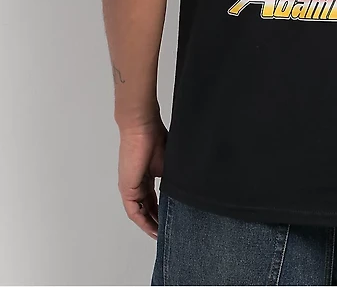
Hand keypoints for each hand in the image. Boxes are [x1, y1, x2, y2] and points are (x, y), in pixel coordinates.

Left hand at [118, 118, 166, 238]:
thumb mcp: (168, 163)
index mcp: (147, 177)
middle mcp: (137, 183)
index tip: (171, 221)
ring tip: (161, 234)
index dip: (162, 212)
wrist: (142, 127)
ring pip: (140, 212)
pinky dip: (143, 221)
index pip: (154, 200)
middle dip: (157, 221)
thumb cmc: (155, 137)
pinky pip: (134, 210)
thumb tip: (183, 191)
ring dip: (150, 224)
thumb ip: (171, 179)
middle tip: (167, 232)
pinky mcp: (127, 187)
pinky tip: (152, 228)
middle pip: (146, 208)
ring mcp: (130, 186)